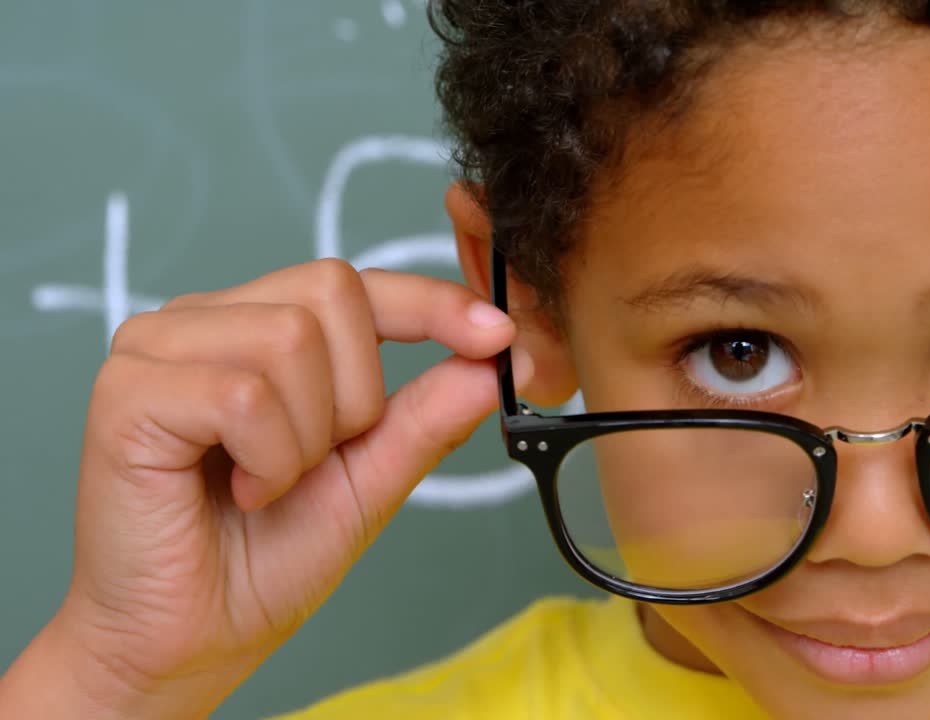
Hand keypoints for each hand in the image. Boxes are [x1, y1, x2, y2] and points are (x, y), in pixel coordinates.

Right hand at [0, 260, 529, 718]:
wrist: (187, 642)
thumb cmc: (261, 561)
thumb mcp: (368, 482)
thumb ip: (423, 419)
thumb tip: (492, 363)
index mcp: (257, 330)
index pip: (357, 284)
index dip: (431, 302)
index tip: (495, 335)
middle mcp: (206, 323)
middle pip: (332, 292)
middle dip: (354, 396)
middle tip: (312, 462)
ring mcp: (157, 349)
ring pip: (292, 339)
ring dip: (306, 436)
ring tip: (266, 483)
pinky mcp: (126, 392)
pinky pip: (243, 395)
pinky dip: (266, 458)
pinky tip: (240, 490)